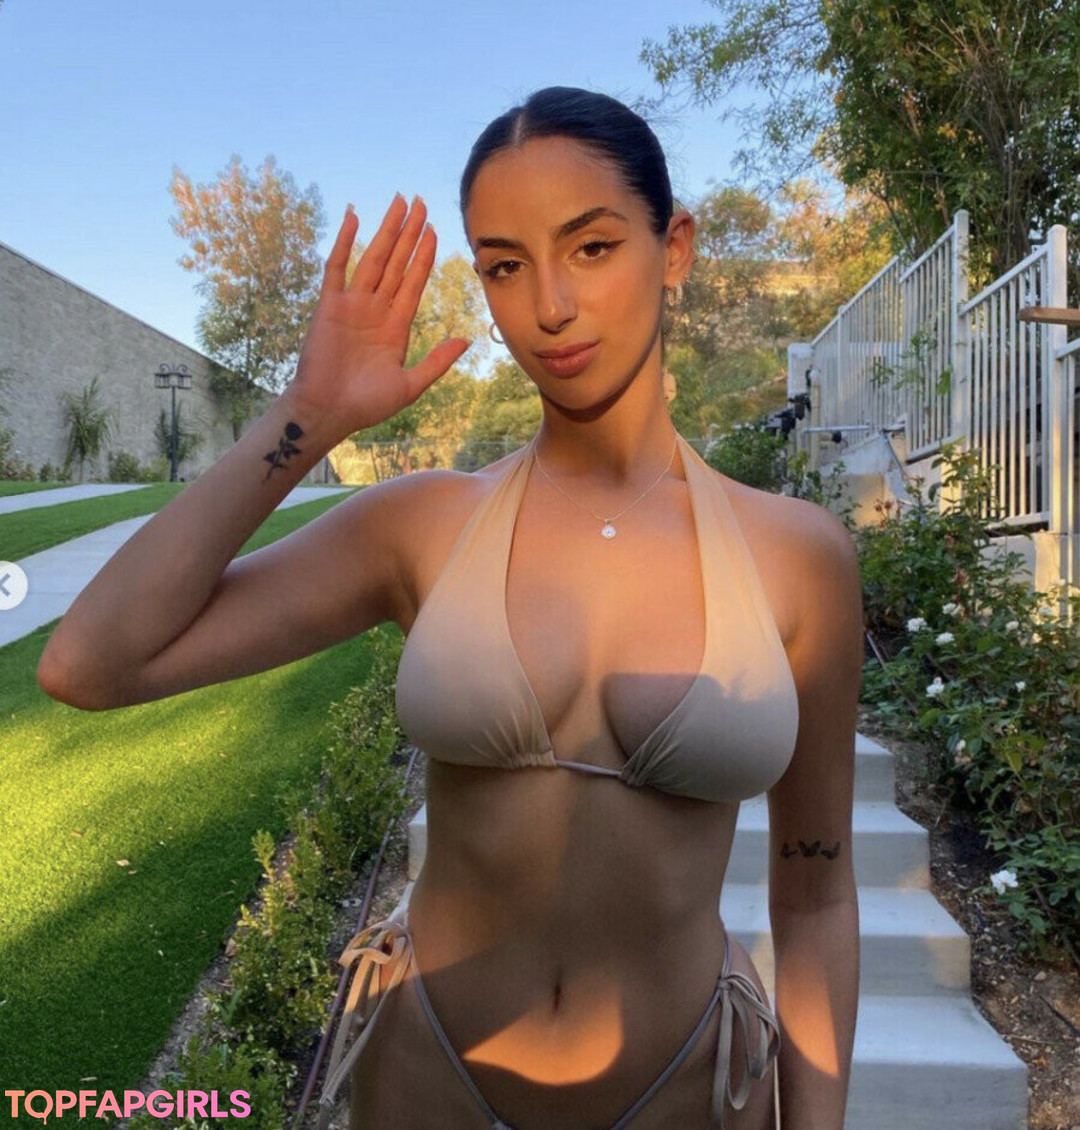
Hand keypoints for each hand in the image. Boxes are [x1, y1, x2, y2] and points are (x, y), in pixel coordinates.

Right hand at [286, 193, 470, 434]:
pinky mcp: (329, 306)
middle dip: (409, 233)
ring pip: (374, 258)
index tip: (435, 230)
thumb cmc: (367, 405)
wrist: (329, 412)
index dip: (425, 255)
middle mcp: (376, 310)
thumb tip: (466, 340)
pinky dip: (344, 242)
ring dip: (387, 230)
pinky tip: (354, 217)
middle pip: (397, 262)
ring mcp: (352, 305)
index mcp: (396, 326)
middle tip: (421, 202)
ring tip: (399, 202)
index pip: (414, 281)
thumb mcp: (411, 384)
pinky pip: (337, 267)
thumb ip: (437, 361)